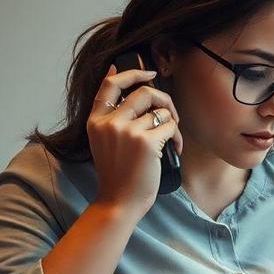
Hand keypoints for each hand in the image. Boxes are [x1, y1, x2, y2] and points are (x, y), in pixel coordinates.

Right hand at [87, 64, 182, 217]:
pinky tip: (175, 150)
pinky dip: (178, 138)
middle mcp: (109, 122)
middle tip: (172, 114)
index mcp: (96, 121)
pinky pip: (171, 127)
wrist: (119, 201)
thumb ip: (112, 117)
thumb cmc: (117, 174)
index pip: (110, 85)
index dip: (131, 73)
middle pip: (144, 92)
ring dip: (173, 124)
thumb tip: (120, 82)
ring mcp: (127, 131)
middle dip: (165, 99)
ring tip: (172, 140)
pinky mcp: (146, 142)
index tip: (148, 72)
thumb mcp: (104, 142)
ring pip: (161, 112)